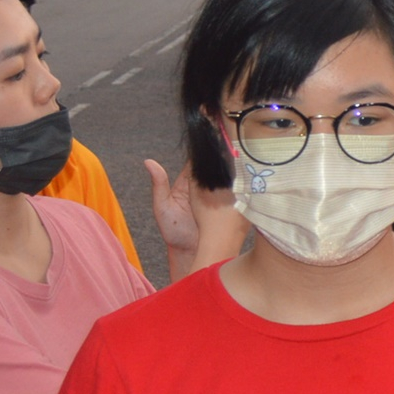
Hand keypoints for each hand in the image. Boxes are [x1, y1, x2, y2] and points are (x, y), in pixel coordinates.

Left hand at [146, 158, 242, 276]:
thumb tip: (148, 161)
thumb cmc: (172, 230)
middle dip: (219, 158)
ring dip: (231, 171)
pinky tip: (244, 179)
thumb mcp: (162, 206)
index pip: (195, 162)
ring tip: (238, 160)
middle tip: (228, 147)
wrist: (189, 251)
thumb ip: (158, 185)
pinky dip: (239, 186)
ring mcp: (217, 197)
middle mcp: (203, 188)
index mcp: (187, 183)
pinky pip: (234, 194)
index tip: (209, 141)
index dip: (201, 152)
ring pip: (225, 179)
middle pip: (212, 168)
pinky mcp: (228, 206)